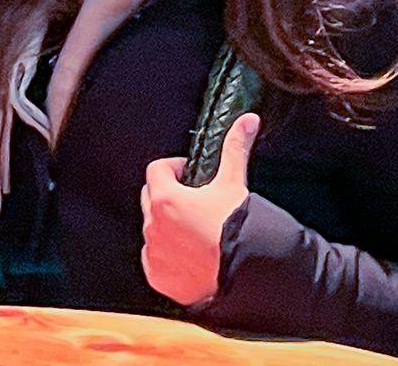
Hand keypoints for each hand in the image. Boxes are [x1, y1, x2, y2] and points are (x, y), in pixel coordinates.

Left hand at [140, 112, 258, 306]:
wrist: (244, 275)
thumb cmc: (236, 229)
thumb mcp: (234, 183)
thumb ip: (235, 148)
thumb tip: (247, 121)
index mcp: (166, 199)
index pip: (157, 170)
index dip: (174, 168)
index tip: (189, 174)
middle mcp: (153, 225)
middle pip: (151, 197)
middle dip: (168, 194)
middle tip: (193, 200)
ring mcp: (153, 252)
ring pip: (152, 228)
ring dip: (166, 224)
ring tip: (194, 229)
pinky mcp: (157, 275)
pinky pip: (154, 258)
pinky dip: (167, 254)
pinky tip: (189, 254)